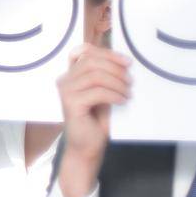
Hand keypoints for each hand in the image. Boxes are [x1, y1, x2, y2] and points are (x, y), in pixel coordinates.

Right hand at [57, 44, 130, 196]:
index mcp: (70, 75)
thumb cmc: (95, 119)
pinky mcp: (71, 104)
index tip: (126, 62)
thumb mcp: (102, 91)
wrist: (87, 145)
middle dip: (116, 68)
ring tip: (128, 93)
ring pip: (95, 75)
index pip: (83, 51)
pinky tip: (123, 101)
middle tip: (131, 81)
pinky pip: (98, 92)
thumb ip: (104, 75)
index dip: (106, 52)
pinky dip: (115, 95)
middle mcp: (64, 80)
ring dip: (117, 82)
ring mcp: (65, 92)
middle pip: (92, 61)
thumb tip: (123, 61)